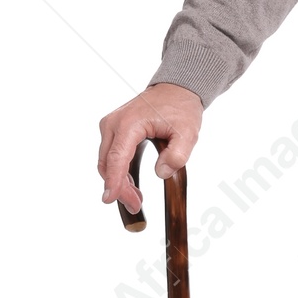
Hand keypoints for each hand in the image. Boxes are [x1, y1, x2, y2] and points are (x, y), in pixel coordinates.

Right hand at [98, 83, 203, 214]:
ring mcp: (111, 127)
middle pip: (109, 164)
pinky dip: (120, 173)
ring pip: (108, 162)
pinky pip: (113, 157)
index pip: (117, 158)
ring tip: (136, 201)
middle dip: (119, 188)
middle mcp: (113, 124)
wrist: (176, 90)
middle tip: (136, 206)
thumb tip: (161, 173)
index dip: (114, 181)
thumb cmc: (181, 109)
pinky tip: (132, 187)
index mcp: (129, 124)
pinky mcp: (114, 131)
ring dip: (119, 182)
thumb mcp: (188, 132)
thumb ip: (177, 154)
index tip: (110, 199)